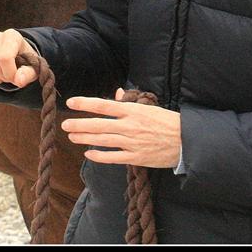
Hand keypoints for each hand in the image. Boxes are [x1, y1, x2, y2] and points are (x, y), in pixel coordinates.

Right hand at [0, 29, 38, 87]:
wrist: (18, 58)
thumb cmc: (26, 62)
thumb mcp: (33, 68)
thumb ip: (28, 73)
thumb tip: (19, 80)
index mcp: (11, 36)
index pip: (5, 57)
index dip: (10, 73)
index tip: (17, 78)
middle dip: (3, 78)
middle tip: (10, 76)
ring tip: (2, 75)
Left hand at [62, 88, 181, 167]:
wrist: (186, 142)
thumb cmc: (166, 122)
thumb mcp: (148, 107)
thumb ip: (129, 102)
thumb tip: (116, 94)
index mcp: (133, 111)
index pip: (104, 105)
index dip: (85, 103)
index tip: (71, 102)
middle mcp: (130, 126)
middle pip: (99, 124)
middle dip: (79, 124)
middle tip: (65, 125)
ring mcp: (132, 143)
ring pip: (103, 140)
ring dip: (85, 139)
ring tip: (72, 136)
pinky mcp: (136, 158)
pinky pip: (113, 157)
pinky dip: (99, 156)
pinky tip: (88, 154)